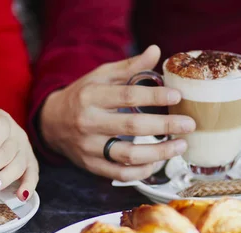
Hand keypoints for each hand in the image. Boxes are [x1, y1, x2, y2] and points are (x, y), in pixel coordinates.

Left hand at [0, 109, 38, 199]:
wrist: (5, 134)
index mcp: (2, 121)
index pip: (0, 128)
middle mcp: (16, 135)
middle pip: (6, 152)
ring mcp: (25, 151)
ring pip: (18, 165)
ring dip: (4, 178)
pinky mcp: (31, 165)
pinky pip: (33, 176)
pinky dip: (28, 187)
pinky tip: (20, 196)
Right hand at [39, 44, 194, 181]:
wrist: (51, 123)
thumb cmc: (82, 96)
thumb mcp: (101, 77)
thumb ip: (129, 67)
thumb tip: (156, 51)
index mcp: (90, 96)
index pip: (127, 96)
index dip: (154, 95)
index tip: (177, 96)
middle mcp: (88, 123)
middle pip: (131, 126)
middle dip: (164, 125)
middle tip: (188, 124)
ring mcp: (89, 147)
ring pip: (128, 155)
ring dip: (159, 153)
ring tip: (180, 146)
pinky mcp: (91, 166)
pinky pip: (120, 174)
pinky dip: (142, 171)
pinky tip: (158, 162)